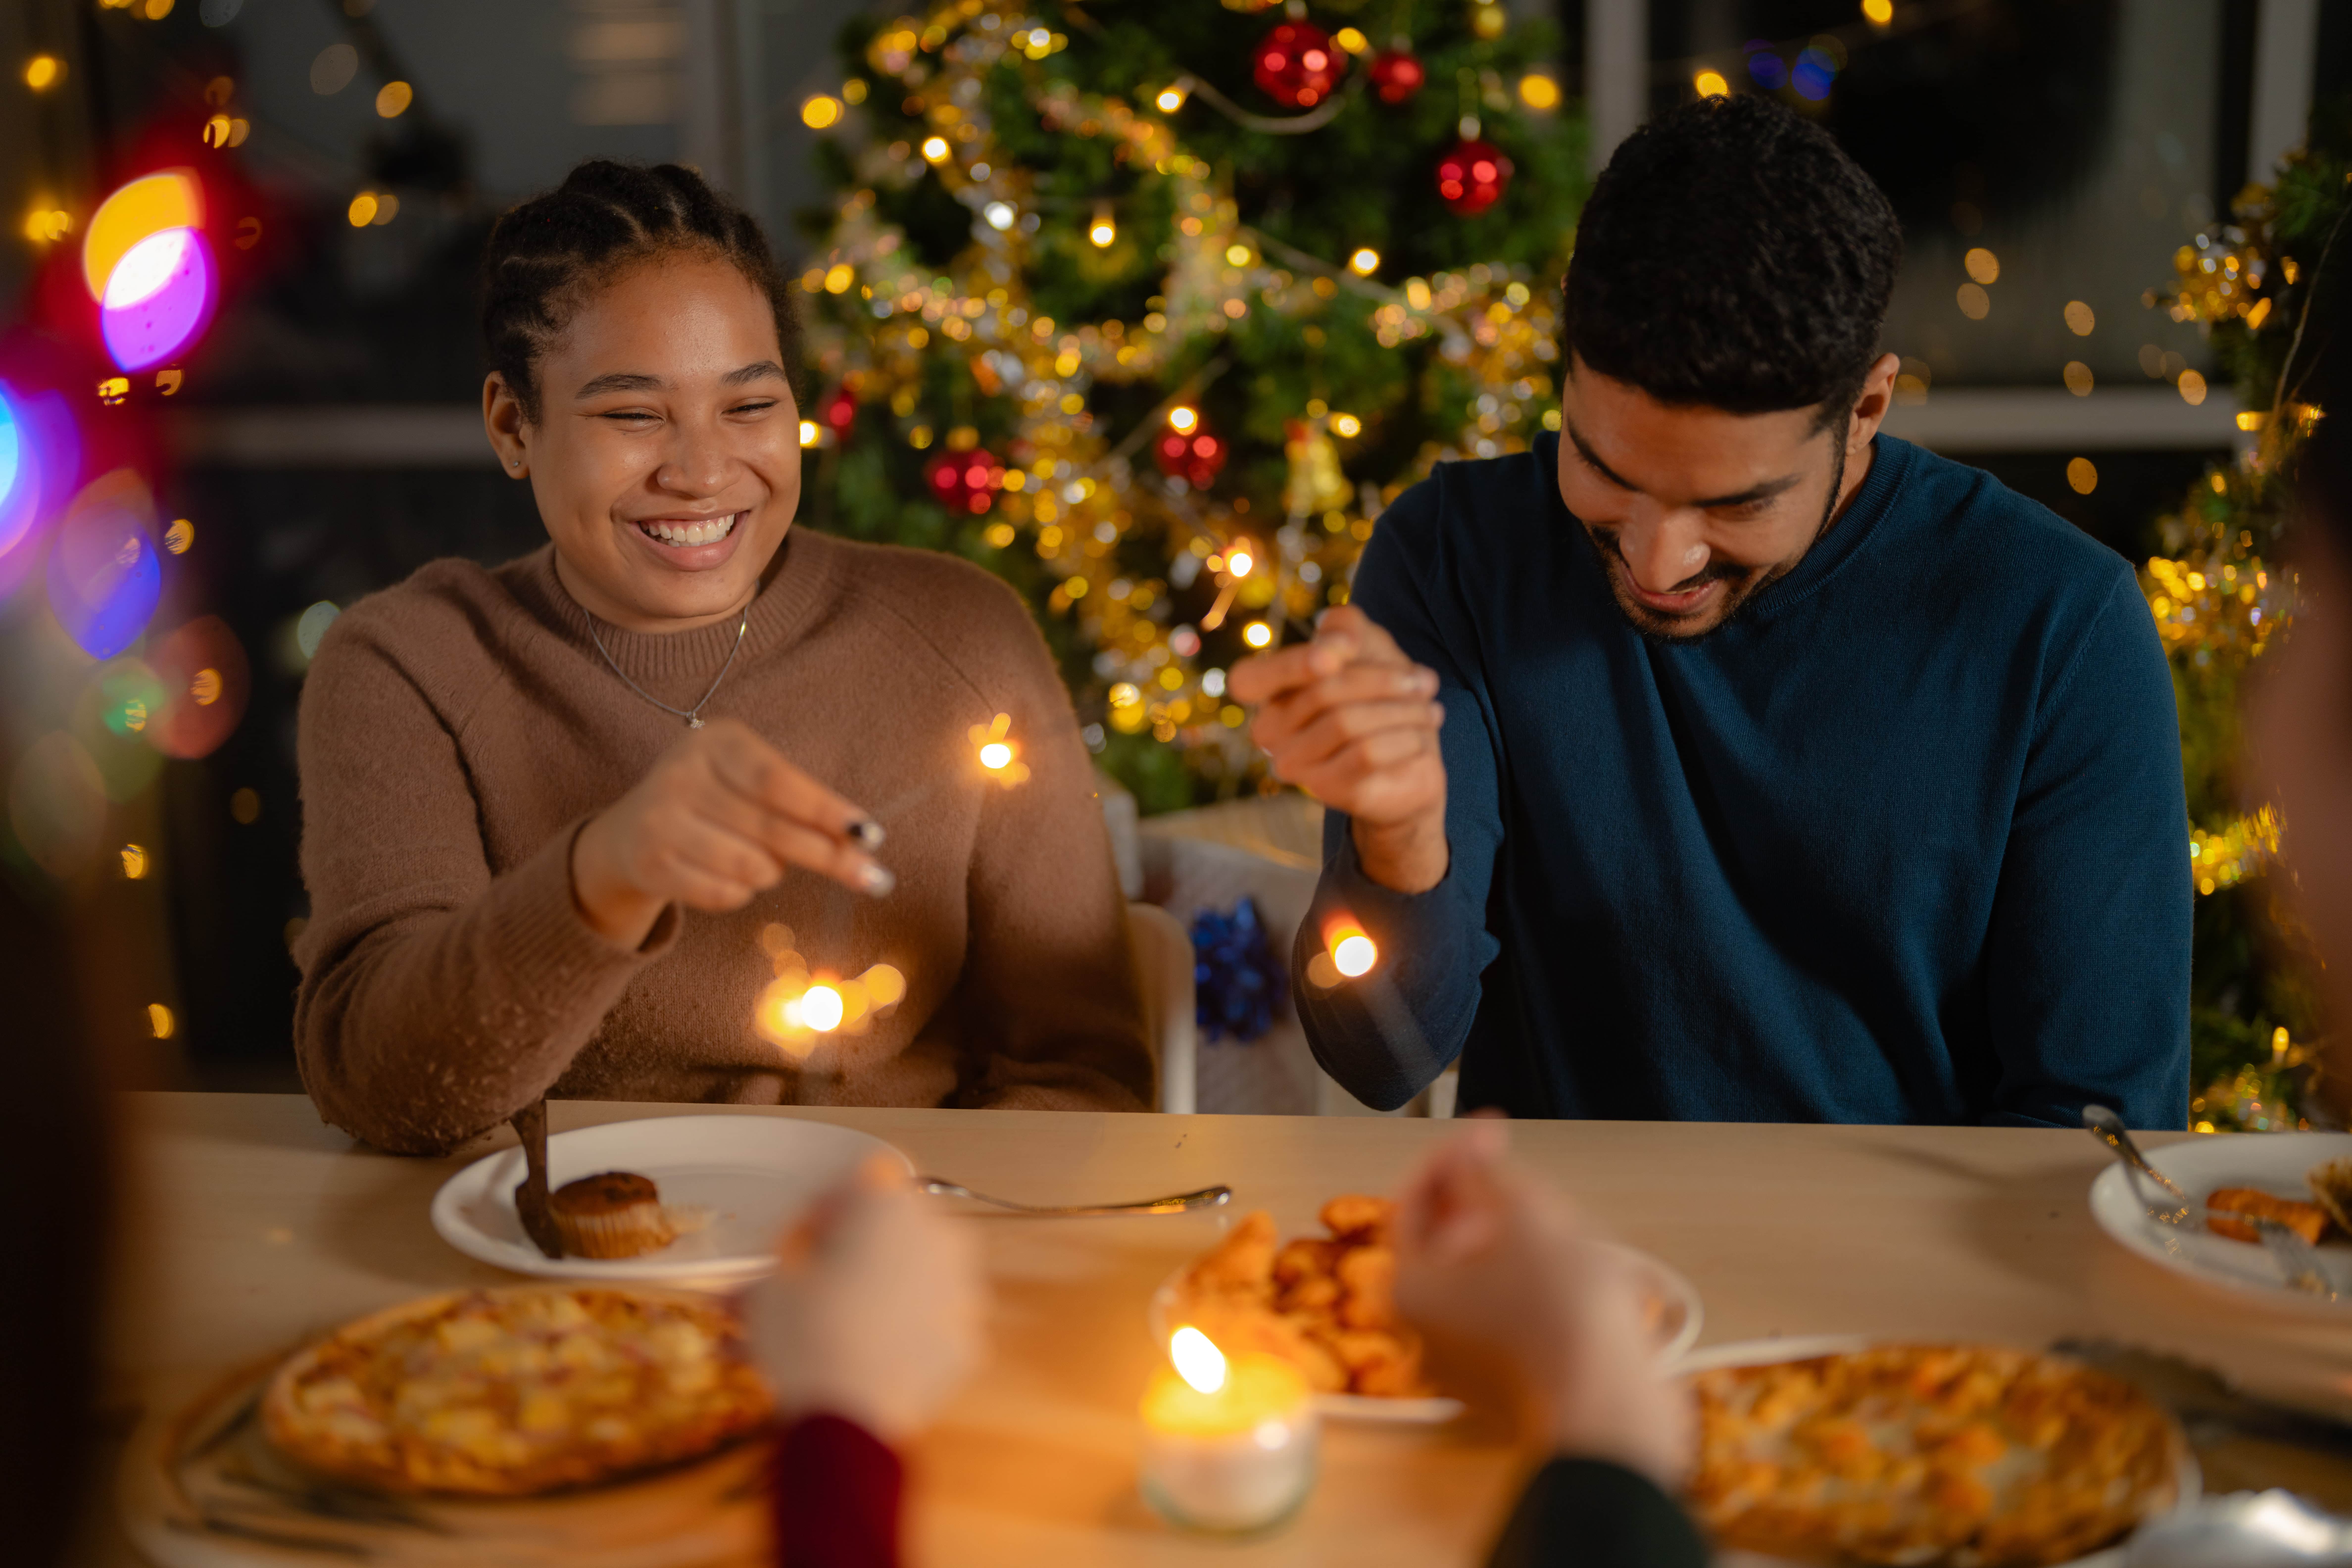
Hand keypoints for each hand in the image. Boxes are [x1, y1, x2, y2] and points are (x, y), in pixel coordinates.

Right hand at [570, 717, 890, 947]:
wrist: (631, 832)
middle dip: (828, 856)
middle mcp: (681, 774)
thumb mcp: (752, 783)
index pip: (778, 781)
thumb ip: (803, 803)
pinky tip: (733, 877)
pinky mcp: (650, 864)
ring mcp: (659, 820)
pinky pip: (725, 894)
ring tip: (765, 862)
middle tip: (870, 876)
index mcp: (715, 741)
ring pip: (751, 867)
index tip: (872, 834)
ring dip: (774, 873)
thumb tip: (862, 839)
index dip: (826, 811)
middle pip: (771, 828)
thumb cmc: (716, 802)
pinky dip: (743, 892)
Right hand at [739, 1156, 986, 1441]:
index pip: (859, 1181)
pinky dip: (905, 1335)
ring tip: (836, 1330)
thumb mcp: (768, 1296)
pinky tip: (866, 1358)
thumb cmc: (806, 1335)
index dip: (825, 1210)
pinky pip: (932, 1326)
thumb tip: (737, 1296)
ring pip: (918, 1277)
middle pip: (894, 1229)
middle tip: (815, 1286)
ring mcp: (962, 1293)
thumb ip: (760, 1281)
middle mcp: (940, 1238)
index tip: (801, 1243)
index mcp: (890, 1206)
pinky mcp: (967, 1342)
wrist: (848, 1417)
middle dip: (855, 1251)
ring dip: (882, 1292)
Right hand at [1226, 605, 1449, 893]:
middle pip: (1321, 692)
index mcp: (1268, 695)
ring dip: (1402, 711)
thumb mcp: (1368, 645)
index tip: (1342, 651)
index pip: (1248, 679)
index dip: (1292, 664)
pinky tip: (1421, 738)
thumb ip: (1345, 627)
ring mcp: (1294, 766)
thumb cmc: (1380, 694)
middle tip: (1424, 681)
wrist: (1410, 759)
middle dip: (1384, 680)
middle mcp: (1269, 733)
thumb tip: (1335, 645)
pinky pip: (1366, 756)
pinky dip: (1403, 740)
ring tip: (1430, 710)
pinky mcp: (1327, 792)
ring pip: (1346, 724)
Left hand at [1392, 1123, 1692, 1487]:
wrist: (1608, 1410)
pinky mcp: (1507, 1382)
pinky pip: (1508, 1315)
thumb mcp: (1523, 1215)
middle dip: (1485, 1201)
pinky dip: (1531, 1284)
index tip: (1490, 1128)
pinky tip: (1572, 1272)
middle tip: (1522, 1177)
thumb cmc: (1561, 1311)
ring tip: (1558, 1224)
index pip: (1412, 1201)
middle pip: (1444, 1242)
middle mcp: (1422, 1331)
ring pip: (1480, 1278)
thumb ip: (1484, 1173)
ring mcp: (1464, 1363)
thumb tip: (1467, 1152)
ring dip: (1514, 1242)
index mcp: (1409, 1289)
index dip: (1453, 1156)